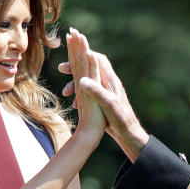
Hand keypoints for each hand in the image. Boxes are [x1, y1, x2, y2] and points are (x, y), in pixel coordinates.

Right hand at [59, 42, 148, 160]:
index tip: (70, 55)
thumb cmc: (121, 120)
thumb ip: (96, 91)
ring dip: (76, 84)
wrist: (129, 135)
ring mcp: (106, 92)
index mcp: (110, 80)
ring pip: (88, 81)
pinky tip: (74, 106)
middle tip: (60, 69)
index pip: (97, 59)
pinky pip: (89, 92)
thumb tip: (82, 79)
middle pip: (91, 67)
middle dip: (75, 67)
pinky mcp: (103, 101)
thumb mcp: (108, 105)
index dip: (83, 54)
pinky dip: (80, 95)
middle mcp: (108, 83)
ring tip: (65, 93)